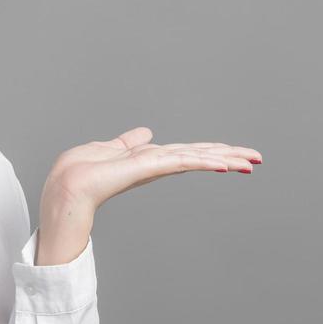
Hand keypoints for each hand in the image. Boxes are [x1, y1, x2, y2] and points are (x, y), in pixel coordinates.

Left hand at [42, 127, 262, 218]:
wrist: (64, 189)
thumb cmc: (77, 174)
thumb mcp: (106, 151)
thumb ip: (128, 144)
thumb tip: (147, 134)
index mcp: (147, 161)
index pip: (185, 153)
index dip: (211, 151)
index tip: (238, 155)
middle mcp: (153, 165)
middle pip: (196, 155)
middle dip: (227, 156)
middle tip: (258, 159)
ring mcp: (151, 169)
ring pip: (193, 159)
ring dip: (222, 159)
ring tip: (250, 162)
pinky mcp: (144, 170)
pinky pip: (177, 161)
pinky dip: (199, 160)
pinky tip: (221, 163)